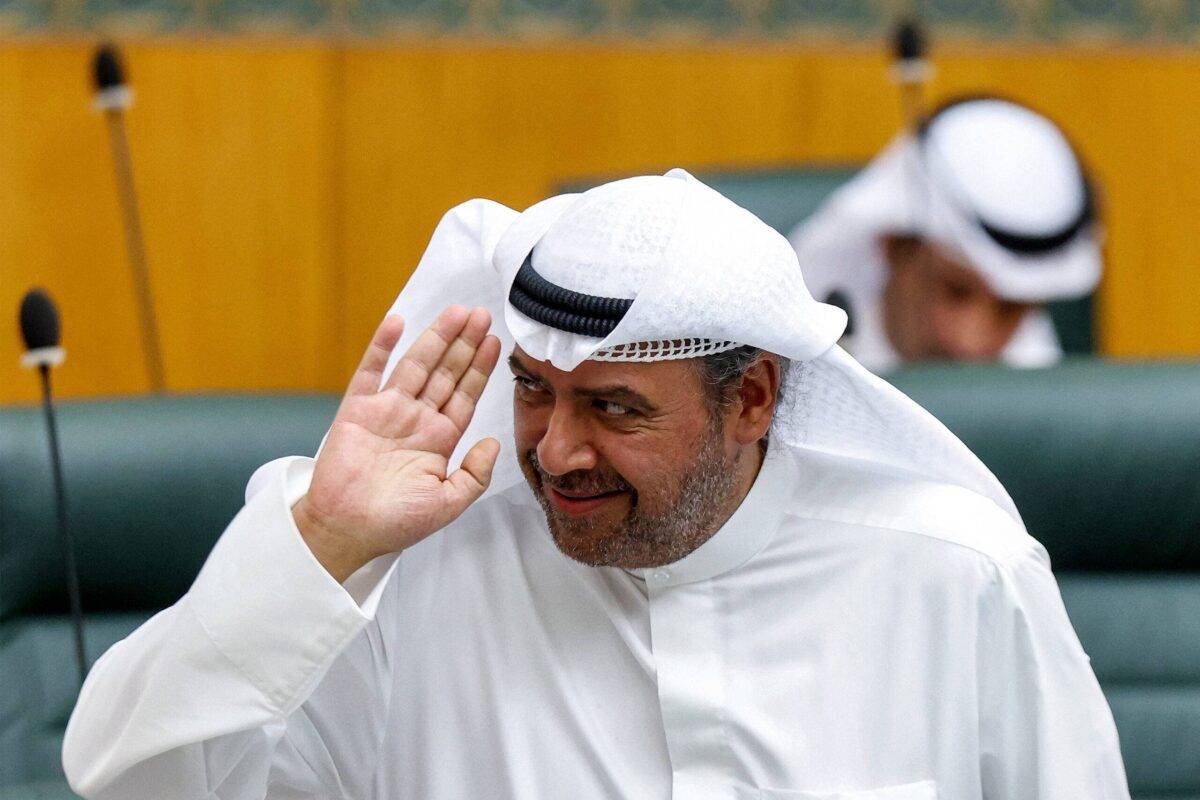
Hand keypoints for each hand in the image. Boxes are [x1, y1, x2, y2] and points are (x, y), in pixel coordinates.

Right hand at [294, 306, 502, 581]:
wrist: (348, 531)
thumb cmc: (396, 523)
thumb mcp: (449, 503)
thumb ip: (475, 474)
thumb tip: (493, 442)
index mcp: (439, 439)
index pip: (465, 395)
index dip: (480, 368)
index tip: (495, 342)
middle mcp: (416, 419)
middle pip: (446, 373)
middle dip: (464, 344)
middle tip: (481, 315)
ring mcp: (387, 411)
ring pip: (417, 365)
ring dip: (436, 338)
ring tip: (456, 312)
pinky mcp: (357, 410)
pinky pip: (371, 371)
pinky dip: (382, 346)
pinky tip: (397, 322)